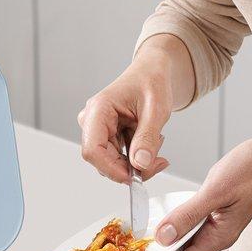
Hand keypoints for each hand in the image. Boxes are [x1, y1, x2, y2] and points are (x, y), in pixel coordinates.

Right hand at [77, 63, 171, 183]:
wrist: (153, 72)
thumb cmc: (152, 81)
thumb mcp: (156, 109)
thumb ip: (147, 138)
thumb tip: (140, 165)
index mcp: (99, 109)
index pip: (93, 150)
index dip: (111, 169)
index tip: (134, 178)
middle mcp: (93, 121)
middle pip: (103, 160)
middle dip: (131, 166)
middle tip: (158, 160)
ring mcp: (98, 130)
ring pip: (113, 162)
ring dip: (137, 161)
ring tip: (156, 140)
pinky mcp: (106, 136)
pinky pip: (119, 157)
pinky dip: (137, 157)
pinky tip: (149, 141)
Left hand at [145, 135, 251, 250]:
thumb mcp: (215, 190)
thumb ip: (188, 215)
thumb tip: (164, 236)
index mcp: (218, 238)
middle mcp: (218, 238)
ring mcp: (219, 229)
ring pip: (186, 249)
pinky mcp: (218, 217)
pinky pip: (192, 233)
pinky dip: (174, 235)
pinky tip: (164, 229)